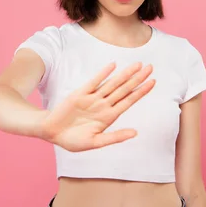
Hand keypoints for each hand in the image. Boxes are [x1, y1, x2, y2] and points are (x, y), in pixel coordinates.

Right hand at [39, 62, 154, 151]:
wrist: (52, 132)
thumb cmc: (73, 140)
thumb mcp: (95, 142)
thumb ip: (115, 137)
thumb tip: (135, 133)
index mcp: (109, 117)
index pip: (129, 101)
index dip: (141, 91)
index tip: (153, 82)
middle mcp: (103, 105)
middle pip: (124, 89)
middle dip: (138, 79)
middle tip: (151, 67)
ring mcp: (93, 98)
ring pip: (112, 84)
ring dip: (125, 74)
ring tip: (138, 64)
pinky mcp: (80, 94)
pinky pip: (94, 82)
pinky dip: (103, 74)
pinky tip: (113, 66)